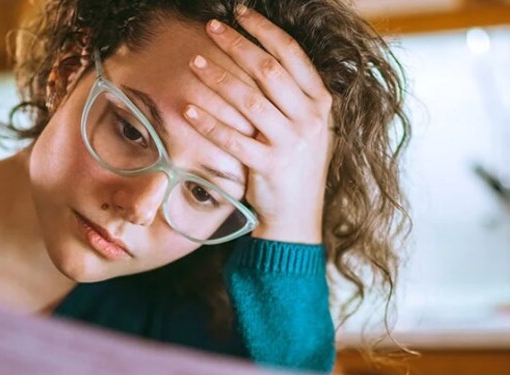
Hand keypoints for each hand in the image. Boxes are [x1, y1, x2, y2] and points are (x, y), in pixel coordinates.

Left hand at [185, 5, 333, 244]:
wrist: (298, 218)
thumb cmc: (295, 168)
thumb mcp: (307, 127)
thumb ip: (292, 95)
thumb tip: (261, 55)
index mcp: (320, 103)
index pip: (292, 55)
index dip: (264, 30)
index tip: (240, 13)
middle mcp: (310, 120)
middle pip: (268, 70)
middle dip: (237, 44)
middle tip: (211, 28)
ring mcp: (292, 144)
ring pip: (249, 100)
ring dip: (219, 78)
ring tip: (195, 62)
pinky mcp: (270, 167)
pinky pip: (234, 139)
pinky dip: (209, 123)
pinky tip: (188, 109)